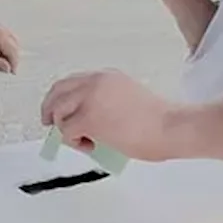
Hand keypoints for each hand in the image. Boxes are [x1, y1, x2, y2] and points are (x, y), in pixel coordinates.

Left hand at [0, 23, 19, 73]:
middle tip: (4, 68)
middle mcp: (1, 30)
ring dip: (9, 52)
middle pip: (15, 47)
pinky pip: (8, 38)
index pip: (13, 52)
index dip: (13, 64)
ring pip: (13, 42)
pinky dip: (6, 46)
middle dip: (12, 58)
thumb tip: (7, 68)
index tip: (11, 72)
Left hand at [40, 69, 178, 161]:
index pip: (72, 82)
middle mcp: (95, 82)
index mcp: (106, 77)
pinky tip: (92, 146)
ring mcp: (90, 98)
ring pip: (58, 111)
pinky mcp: (88, 118)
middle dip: (50, 110)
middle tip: (50, 125)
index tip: (59, 112)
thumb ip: (106, 104)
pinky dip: (75, 143)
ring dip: (66, 129)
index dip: (61, 99)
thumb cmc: (160, 122)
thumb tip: (88, 123)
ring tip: (87, 141)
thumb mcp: (128, 100)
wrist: (172, 126)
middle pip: (57, 91)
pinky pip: (66, 131)